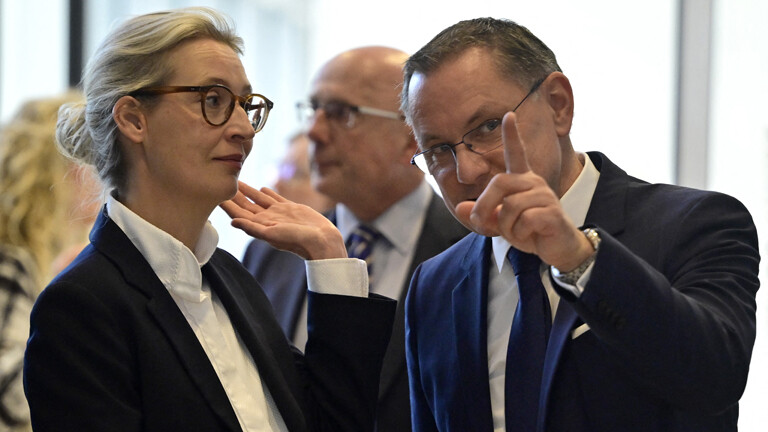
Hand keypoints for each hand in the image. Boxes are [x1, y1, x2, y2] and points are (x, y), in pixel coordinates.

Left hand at [220, 181, 346, 259]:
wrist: (321, 239)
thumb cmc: (298, 240)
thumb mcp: (273, 235)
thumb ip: (253, 228)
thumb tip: (232, 221)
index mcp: (260, 225)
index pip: (238, 212)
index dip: (226, 204)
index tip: (213, 192)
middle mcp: (266, 219)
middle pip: (245, 204)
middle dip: (233, 195)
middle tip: (222, 181)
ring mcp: (278, 213)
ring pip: (258, 199)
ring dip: (247, 191)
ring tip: (237, 181)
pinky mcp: (290, 208)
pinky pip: (274, 198)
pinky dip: (266, 193)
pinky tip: (261, 188)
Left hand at [454, 112, 591, 269]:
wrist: (557, 249)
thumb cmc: (529, 232)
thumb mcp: (499, 223)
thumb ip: (481, 215)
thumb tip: (460, 208)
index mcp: (523, 181)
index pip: (517, 153)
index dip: (512, 135)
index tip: (509, 115)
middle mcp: (534, 183)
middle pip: (499, 183)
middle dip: (484, 205)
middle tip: (482, 223)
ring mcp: (545, 196)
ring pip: (509, 206)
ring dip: (505, 226)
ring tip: (517, 231)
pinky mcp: (552, 212)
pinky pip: (523, 220)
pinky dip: (518, 234)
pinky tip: (529, 235)